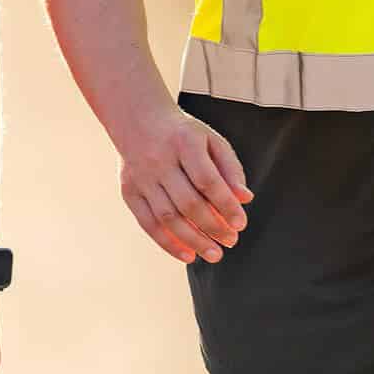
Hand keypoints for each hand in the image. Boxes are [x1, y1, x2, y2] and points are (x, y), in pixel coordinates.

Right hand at [116, 105, 251, 264]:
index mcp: (184, 142)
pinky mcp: (129, 190)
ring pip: (168, 217)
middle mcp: (159, 159)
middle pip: (188, 202)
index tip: (241, 223)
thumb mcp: (211, 140)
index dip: (226, 205)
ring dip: (193, 240)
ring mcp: (141, 176)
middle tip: (231, 241)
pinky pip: (148, 223)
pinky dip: (168, 243)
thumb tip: (245, 199)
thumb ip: (230, 168)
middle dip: (213, 227)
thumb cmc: (182, 135)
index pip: (207, 180)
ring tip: (214, 253)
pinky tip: (188, 254)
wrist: (137, 119)